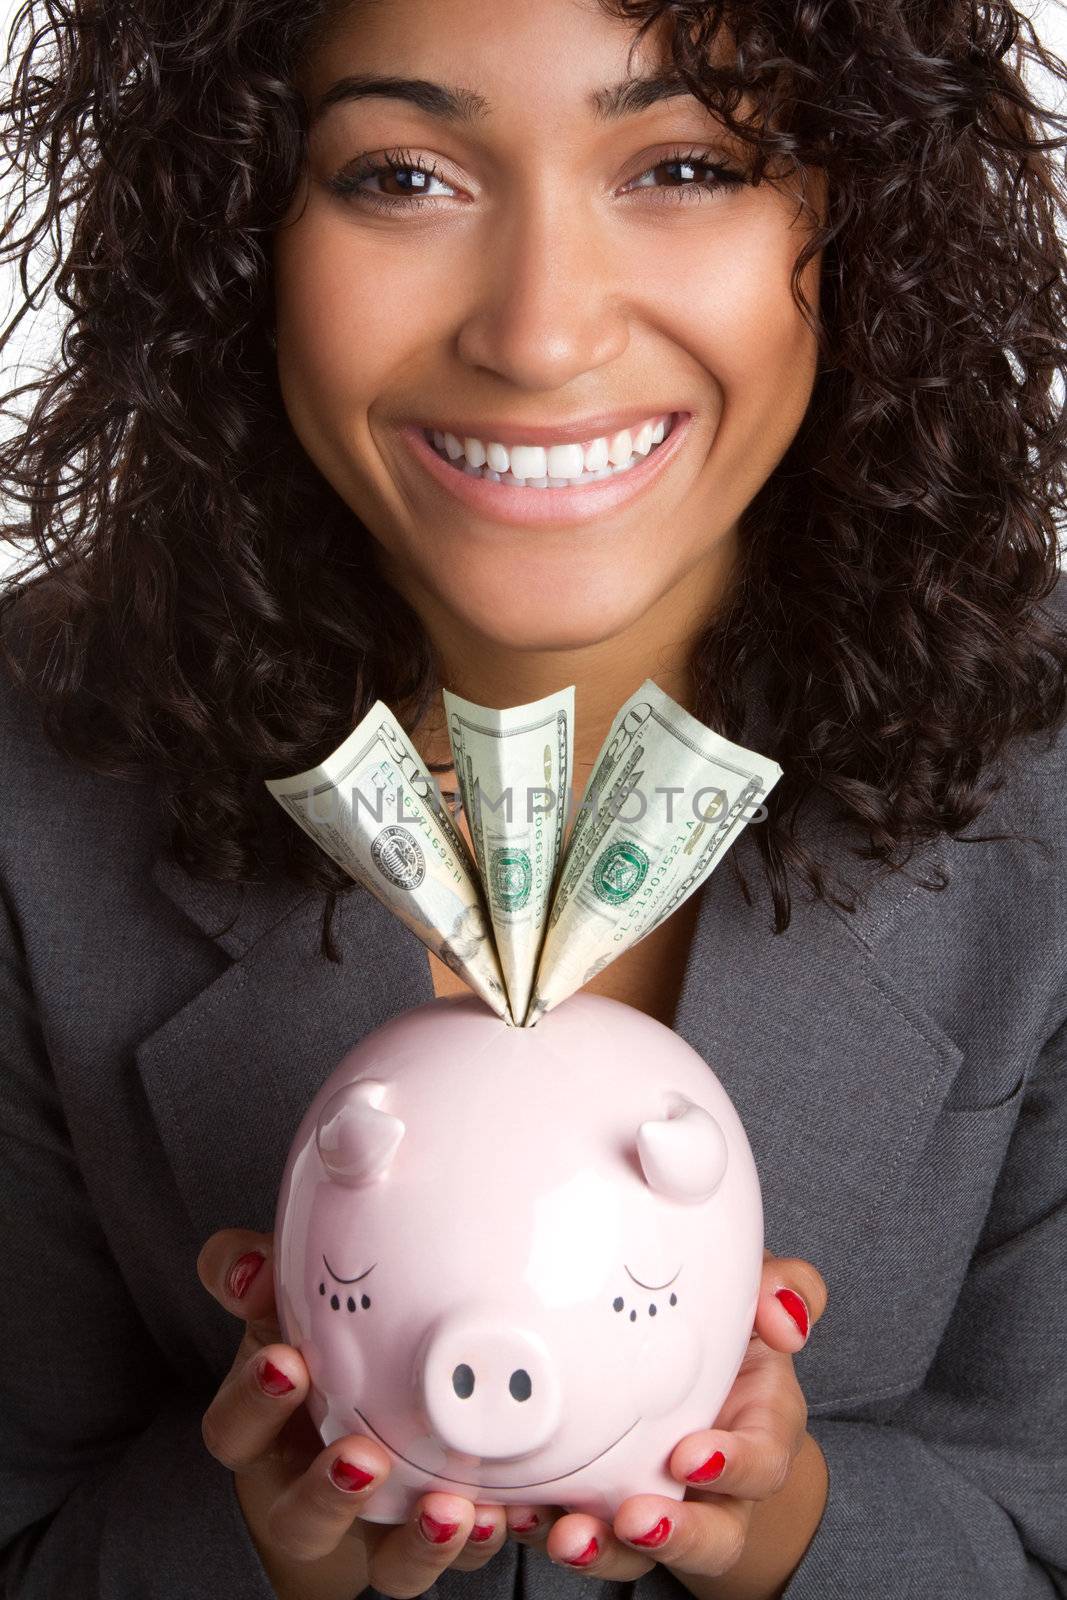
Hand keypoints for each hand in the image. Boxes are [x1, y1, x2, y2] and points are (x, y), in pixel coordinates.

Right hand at [197, 1228, 556, 1599]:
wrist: (355, 1417)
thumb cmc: (313, 1347)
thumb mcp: (280, 1306)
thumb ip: (253, 1276)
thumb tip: (252, 1267)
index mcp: (265, 1431)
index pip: (235, 1431)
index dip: (254, 1403)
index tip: (286, 1362)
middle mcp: (309, 1492)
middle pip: (299, 1519)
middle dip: (328, 1493)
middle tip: (363, 1456)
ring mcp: (372, 1529)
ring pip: (381, 1563)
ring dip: (413, 1543)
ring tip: (447, 1507)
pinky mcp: (428, 1541)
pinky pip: (453, 1557)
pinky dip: (476, 1545)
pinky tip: (500, 1514)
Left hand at [511, 1249, 827, 1590]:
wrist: (696, 1372)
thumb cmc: (728, 1332)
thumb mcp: (755, 1302)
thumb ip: (785, 1290)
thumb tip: (783, 1316)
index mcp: (758, 1432)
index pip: (763, 1463)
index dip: (733, 1466)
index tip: (690, 1455)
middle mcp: (716, 1486)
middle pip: (713, 1537)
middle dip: (675, 1535)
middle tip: (633, 1519)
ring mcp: (660, 1505)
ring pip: (642, 1553)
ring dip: (604, 1552)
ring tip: (568, 1536)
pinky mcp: (603, 1510)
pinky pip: (583, 1535)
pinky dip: (547, 1528)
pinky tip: (521, 1512)